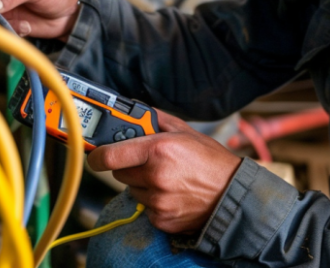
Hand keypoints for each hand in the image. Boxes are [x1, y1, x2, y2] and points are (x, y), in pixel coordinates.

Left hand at [87, 110, 242, 233]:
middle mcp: (155, 176)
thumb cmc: (211, 161)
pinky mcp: (161, 219)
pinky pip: (145, 207)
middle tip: (149, 163)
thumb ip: (156, 120)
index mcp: (158, 150)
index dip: (98, 155)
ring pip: (132, 190)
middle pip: (119, 173)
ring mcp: (158, 200)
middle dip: (129, 166)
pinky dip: (154, 202)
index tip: (95, 155)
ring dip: (142, 184)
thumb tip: (134, 111)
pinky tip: (172, 194)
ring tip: (167, 179)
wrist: (233, 194)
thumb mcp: (185, 132)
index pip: (109, 156)